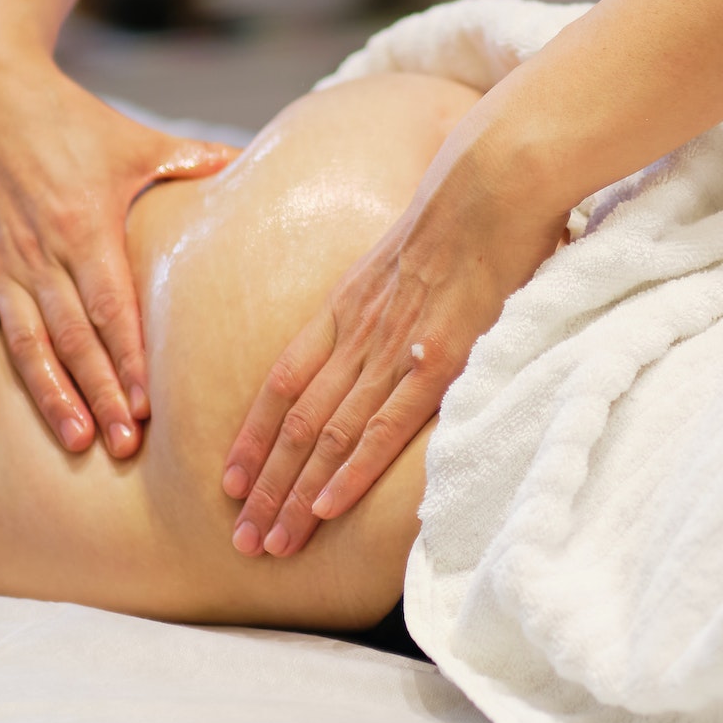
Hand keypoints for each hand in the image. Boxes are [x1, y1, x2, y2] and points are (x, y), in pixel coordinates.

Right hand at [0, 52, 238, 457]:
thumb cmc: (69, 121)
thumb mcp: (134, 140)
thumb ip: (189, 160)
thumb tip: (249, 160)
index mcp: (85, 225)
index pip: (111, 306)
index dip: (128, 358)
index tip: (147, 406)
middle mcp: (39, 252)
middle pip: (73, 337)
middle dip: (100, 392)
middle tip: (125, 445)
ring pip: (26, 343)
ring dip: (49, 395)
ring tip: (75, 439)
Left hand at [221, 136, 561, 555]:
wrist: (493, 178)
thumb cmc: (464, 208)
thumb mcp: (406, 252)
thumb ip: (391, 295)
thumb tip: (398, 320)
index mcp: (347, 305)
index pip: (282, 382)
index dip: (253, 435)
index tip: (229, 479)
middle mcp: (358, 332)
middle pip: (294, 422)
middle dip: (262, 485)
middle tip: (237, 538)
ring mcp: (395, 348)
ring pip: (328, 435)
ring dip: (294, 494)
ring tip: (267, 544)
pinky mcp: (439, 359)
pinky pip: (384, 427)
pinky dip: (349, 473)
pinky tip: (325, 510)